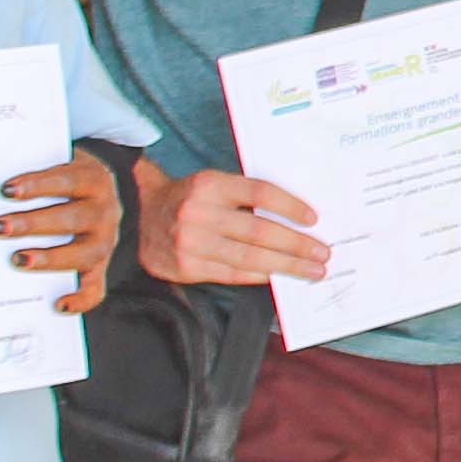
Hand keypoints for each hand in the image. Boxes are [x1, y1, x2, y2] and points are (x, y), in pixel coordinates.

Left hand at [0, 152, 123, 314]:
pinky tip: (58, 304)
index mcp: (94, 178)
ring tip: (16, 260)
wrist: (89, 193)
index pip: (68, 179)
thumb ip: (25, 169)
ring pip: (86, 253)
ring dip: (50, 258)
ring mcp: (105, 241)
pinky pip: (96, 287)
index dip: (39, 185)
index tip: (6, 190)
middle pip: (74, 218)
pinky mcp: (100, 267)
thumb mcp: (49, 164)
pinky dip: (81, 298)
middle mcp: (106, 210)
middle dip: (33, 224)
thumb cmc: (57, 180)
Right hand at [137, 163, 329, 285]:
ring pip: (249, 257)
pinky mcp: (186, 266)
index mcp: (210, 185)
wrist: (137, 217)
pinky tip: (279, 276)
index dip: (290, 206)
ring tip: (312, 270)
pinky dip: (260, 276)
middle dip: (296, 244)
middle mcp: (200, 212)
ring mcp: (191, 242)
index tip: (313, 218)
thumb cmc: (188, 200)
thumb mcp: (212, 185)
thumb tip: (296, 218)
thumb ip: (245, 197)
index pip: (259, 192)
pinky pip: (232, 274)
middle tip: (322, 252)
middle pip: (259, 230)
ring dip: (286, 265)